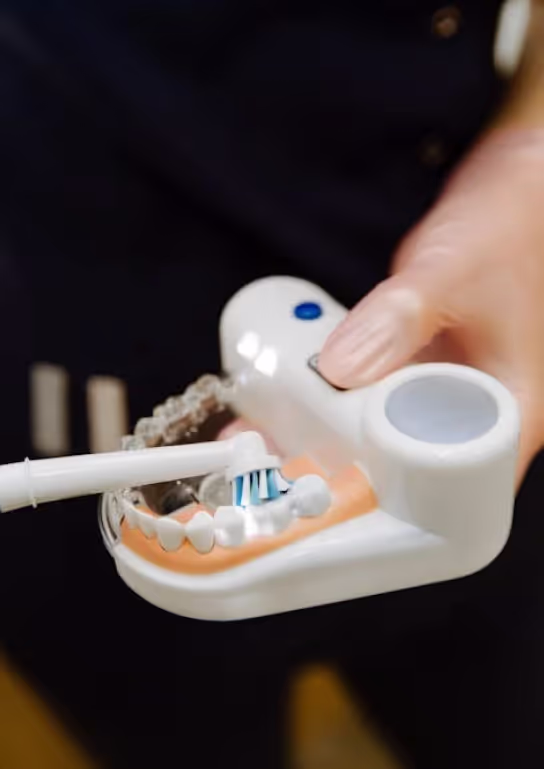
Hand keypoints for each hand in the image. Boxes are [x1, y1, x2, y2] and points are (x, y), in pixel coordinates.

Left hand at [319, 131, 543, 485]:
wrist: (510, 201)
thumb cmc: (508, 231)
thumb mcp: (452, 273)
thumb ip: (401, 316)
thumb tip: (341, 368)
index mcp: (508, 414)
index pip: (457, 494)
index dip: (396, 509)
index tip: (338, 507)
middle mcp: (474, 418)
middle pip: (406, 476)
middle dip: (343, 479)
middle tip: (284, 479)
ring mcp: (441, 398)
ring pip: (379, 439)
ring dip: (326, 441)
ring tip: (266, 446)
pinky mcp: (414, 376)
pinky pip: (366, 400)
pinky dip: (329, 400)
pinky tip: (288, 398)